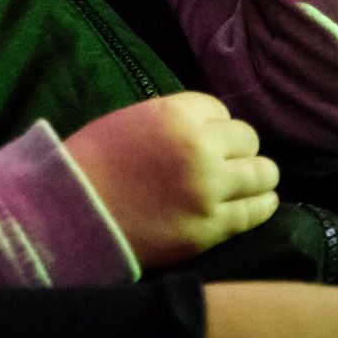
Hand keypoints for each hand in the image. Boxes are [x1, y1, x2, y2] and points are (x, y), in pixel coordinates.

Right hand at [65, 91, 279, 266]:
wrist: (73, 210)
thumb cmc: (94, 161)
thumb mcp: (132, 120)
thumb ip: (175, 121)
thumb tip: (209, 130)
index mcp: (176, 114)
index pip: (220, 110)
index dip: (211, 125)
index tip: (201, 137)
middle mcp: (200, 148)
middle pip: (248, 139)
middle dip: (237, 148)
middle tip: (224, 161)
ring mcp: (210, 190)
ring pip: (263, 173)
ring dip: (256, 174)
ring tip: (246, 182)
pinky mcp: (213, 227)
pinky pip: (257, 211)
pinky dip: (262, 203)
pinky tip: (258, 201)